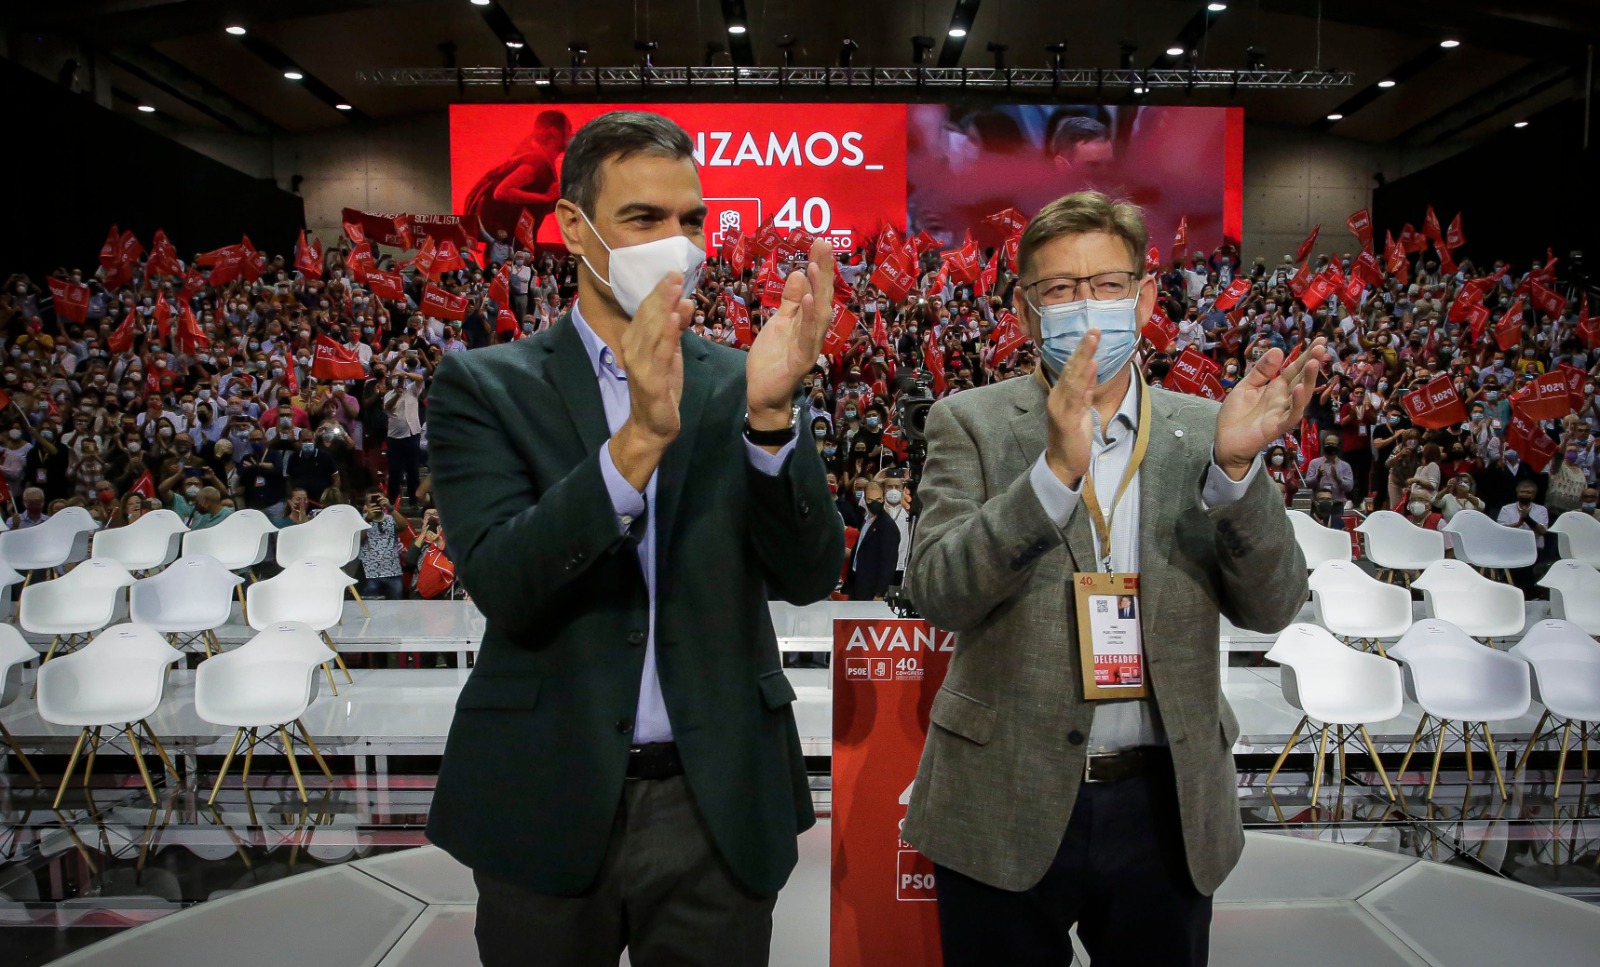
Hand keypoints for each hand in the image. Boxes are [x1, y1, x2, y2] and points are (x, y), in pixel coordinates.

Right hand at [610, 274, 693, 490]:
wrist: (653, 425)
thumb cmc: (661, 387)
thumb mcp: (670, 353)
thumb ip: (674, 329)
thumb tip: (684, 302)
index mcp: (636, 340)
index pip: (647, 310)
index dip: (660, 291)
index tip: (674, 272)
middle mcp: (633, 349)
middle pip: (648, 316)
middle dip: (662, 294)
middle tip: (676, 273)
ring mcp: (639, 364)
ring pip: (652, 331)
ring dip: (663, 308)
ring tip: (675, 289)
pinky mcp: (650, 381)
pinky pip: (659, 355)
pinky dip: (665, 336)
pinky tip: (673, 320)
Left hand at [746, 238, 835, 429]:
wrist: (763, 394)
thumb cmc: (772, 360)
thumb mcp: (779, 323)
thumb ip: (789, 302)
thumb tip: (798, 273)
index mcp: (807, 322)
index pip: (816, 290)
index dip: (820, 267)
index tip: (820, 242)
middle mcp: (814, 332)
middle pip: (822, 298)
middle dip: (824, 271)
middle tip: (823, 244)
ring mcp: (809, 347)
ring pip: (818, 315)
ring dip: (818, 290)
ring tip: (815, 266)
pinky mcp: (801, 361)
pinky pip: (806, 337)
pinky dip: (808, 318)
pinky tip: (807, 299)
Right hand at [1044, 329, 1100, 486]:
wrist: (1063, 464)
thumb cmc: (1072, 438)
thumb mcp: (1081, 410)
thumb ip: (1086, 390)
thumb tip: (1093, 368)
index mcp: (1061, 395)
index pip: (1072, 369)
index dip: (1082, 350)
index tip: (1092, 333)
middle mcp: (1057, 398)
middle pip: (1071, 369)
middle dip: (1083, 348)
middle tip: (1094, 329)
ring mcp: (1059, 409)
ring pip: (1073, 379)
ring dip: (1084, 358)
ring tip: (1093, 340)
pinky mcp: (1066, 421)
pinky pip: (1076, 398)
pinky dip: (1085, 381)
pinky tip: (1092, 367)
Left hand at [1215, 337, 1330, 479]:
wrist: (1225, 441)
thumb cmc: (1236, 414)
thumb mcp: (1246, 386)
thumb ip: (1261, 370)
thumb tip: (1278, 349)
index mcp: (1276, 387)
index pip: (1294, 368)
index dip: (1306, 355)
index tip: (1319, 340)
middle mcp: (1283, 399)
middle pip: (1301, 379)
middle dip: (1311, 363)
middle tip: (1320, 347)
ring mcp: (1282, 413)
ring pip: (1300, 397)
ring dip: (1308, 381)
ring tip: (1313, 363)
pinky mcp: (1276, 428)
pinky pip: (1291, 416)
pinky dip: (1296, 404)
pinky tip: (1298, 390)